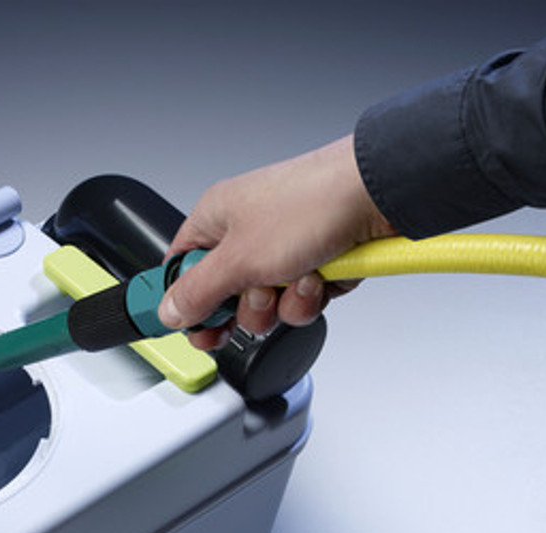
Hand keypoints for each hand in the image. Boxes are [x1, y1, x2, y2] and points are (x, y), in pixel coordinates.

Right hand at [158, 134, 395, 342]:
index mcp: (217, 219)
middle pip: (228, 296)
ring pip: (269, 303)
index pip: (183, 268)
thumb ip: (197, 293)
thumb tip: (168, 312)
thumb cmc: (310, 204)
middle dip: (249, 308)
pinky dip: (312, 296)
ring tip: (301, 278)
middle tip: (260, 296)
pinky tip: (323, 275)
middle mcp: (249, 232)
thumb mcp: (239, 259)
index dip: (187, 302)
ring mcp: (285, 247)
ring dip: (286, 303)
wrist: (378, 193)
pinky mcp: (318, 260)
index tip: (196, 327)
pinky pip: (301, 298)